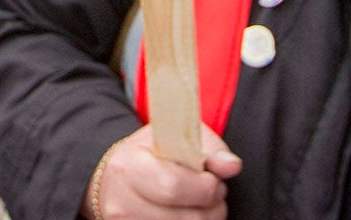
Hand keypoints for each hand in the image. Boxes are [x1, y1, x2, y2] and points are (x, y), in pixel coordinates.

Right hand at [88, 125, 241, 219]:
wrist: (118, 176)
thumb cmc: (152, 154)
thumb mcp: (178, 138)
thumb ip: (209, 150)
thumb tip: (231, 165)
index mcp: (129, 166)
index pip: (172, 186)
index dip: (204, 188)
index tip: (214, 180)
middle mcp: (122, 201)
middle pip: (186, 218)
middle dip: (212, 207)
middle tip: (213, 193)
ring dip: (205, 219)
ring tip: (201, 203)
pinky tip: (189, 214)